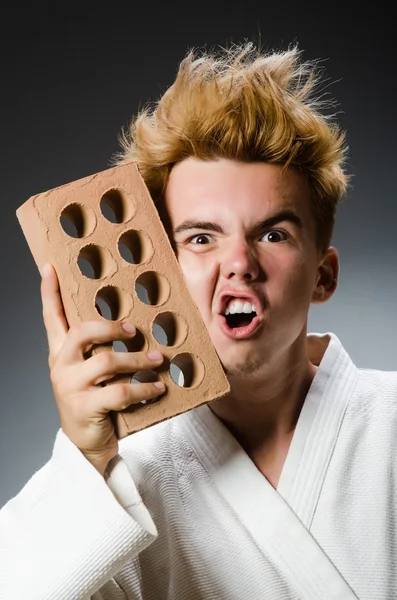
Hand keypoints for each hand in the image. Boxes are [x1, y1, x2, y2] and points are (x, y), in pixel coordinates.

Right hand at [40, 264, 164, 475]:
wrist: (86, 444)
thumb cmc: (93, 401)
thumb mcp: (91, 373)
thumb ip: (100, 350)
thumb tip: (131, 326)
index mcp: (60, 354)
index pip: (51, 318)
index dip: (50, 293)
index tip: (51, 268)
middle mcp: (60, 366)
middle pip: (81, 332)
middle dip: (111, 327)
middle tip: (134, 330)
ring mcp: (70, 387)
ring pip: (107, 361)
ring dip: (138, 360)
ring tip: (158, 361)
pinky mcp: (84, 407)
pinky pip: (121, 391)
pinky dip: (144, 388)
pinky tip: (158, 387)